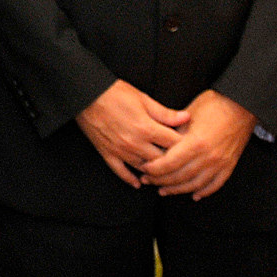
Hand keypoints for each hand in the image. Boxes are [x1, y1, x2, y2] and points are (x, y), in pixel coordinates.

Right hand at [74, 80, 189, 187]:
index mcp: (146, 128)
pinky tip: (138, 183)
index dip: (186, 144)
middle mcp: (135, 143)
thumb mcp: (143, 98)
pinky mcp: (107, 153)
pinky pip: (120, 172)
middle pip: (162, 160)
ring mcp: (120, 150)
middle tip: (182, 161)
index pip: (174, 143)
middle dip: (174, 161)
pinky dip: (130, 179)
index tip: (192, 145)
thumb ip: (165, 113)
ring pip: (144, 168)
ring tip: (164, 172)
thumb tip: (186, 118)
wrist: (85, 95)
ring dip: (155, 171)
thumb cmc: (114, 93)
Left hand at [140, 89, 255, 198]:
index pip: (169, 163)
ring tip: (164, 190)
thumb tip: (156, 144)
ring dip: (178, 190)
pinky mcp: (230, 165)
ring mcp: (220, 163)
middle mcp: (208, 156)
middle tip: (148, 180)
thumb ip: (172, 132)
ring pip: (195, 184)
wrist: (241, 105)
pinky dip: (204, 191)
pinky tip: (193, 195)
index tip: (143, 169)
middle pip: (180, 176)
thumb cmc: (213, 105)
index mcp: (195, 143)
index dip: (154, 169)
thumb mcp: (187, 115)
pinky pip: (215, 184)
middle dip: (160, 181)